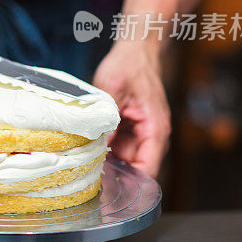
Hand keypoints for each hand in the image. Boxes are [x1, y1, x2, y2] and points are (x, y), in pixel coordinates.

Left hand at [92, 41, 170, 177]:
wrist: (135, 50)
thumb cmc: (129, 65)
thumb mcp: (112, 89)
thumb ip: (107, 119)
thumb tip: (97, 146)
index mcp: (155, 128)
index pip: (149, 167)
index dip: (132, 183)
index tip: (112, 192)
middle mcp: (152, 134)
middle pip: (136, 166)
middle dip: (116, 175)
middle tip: (89, 182)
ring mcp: (142, 131)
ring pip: (126, 158)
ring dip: (109, 162)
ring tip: (85, 166)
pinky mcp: (132, 127)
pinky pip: (120, 145)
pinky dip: (107, 149)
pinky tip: (89, 149)